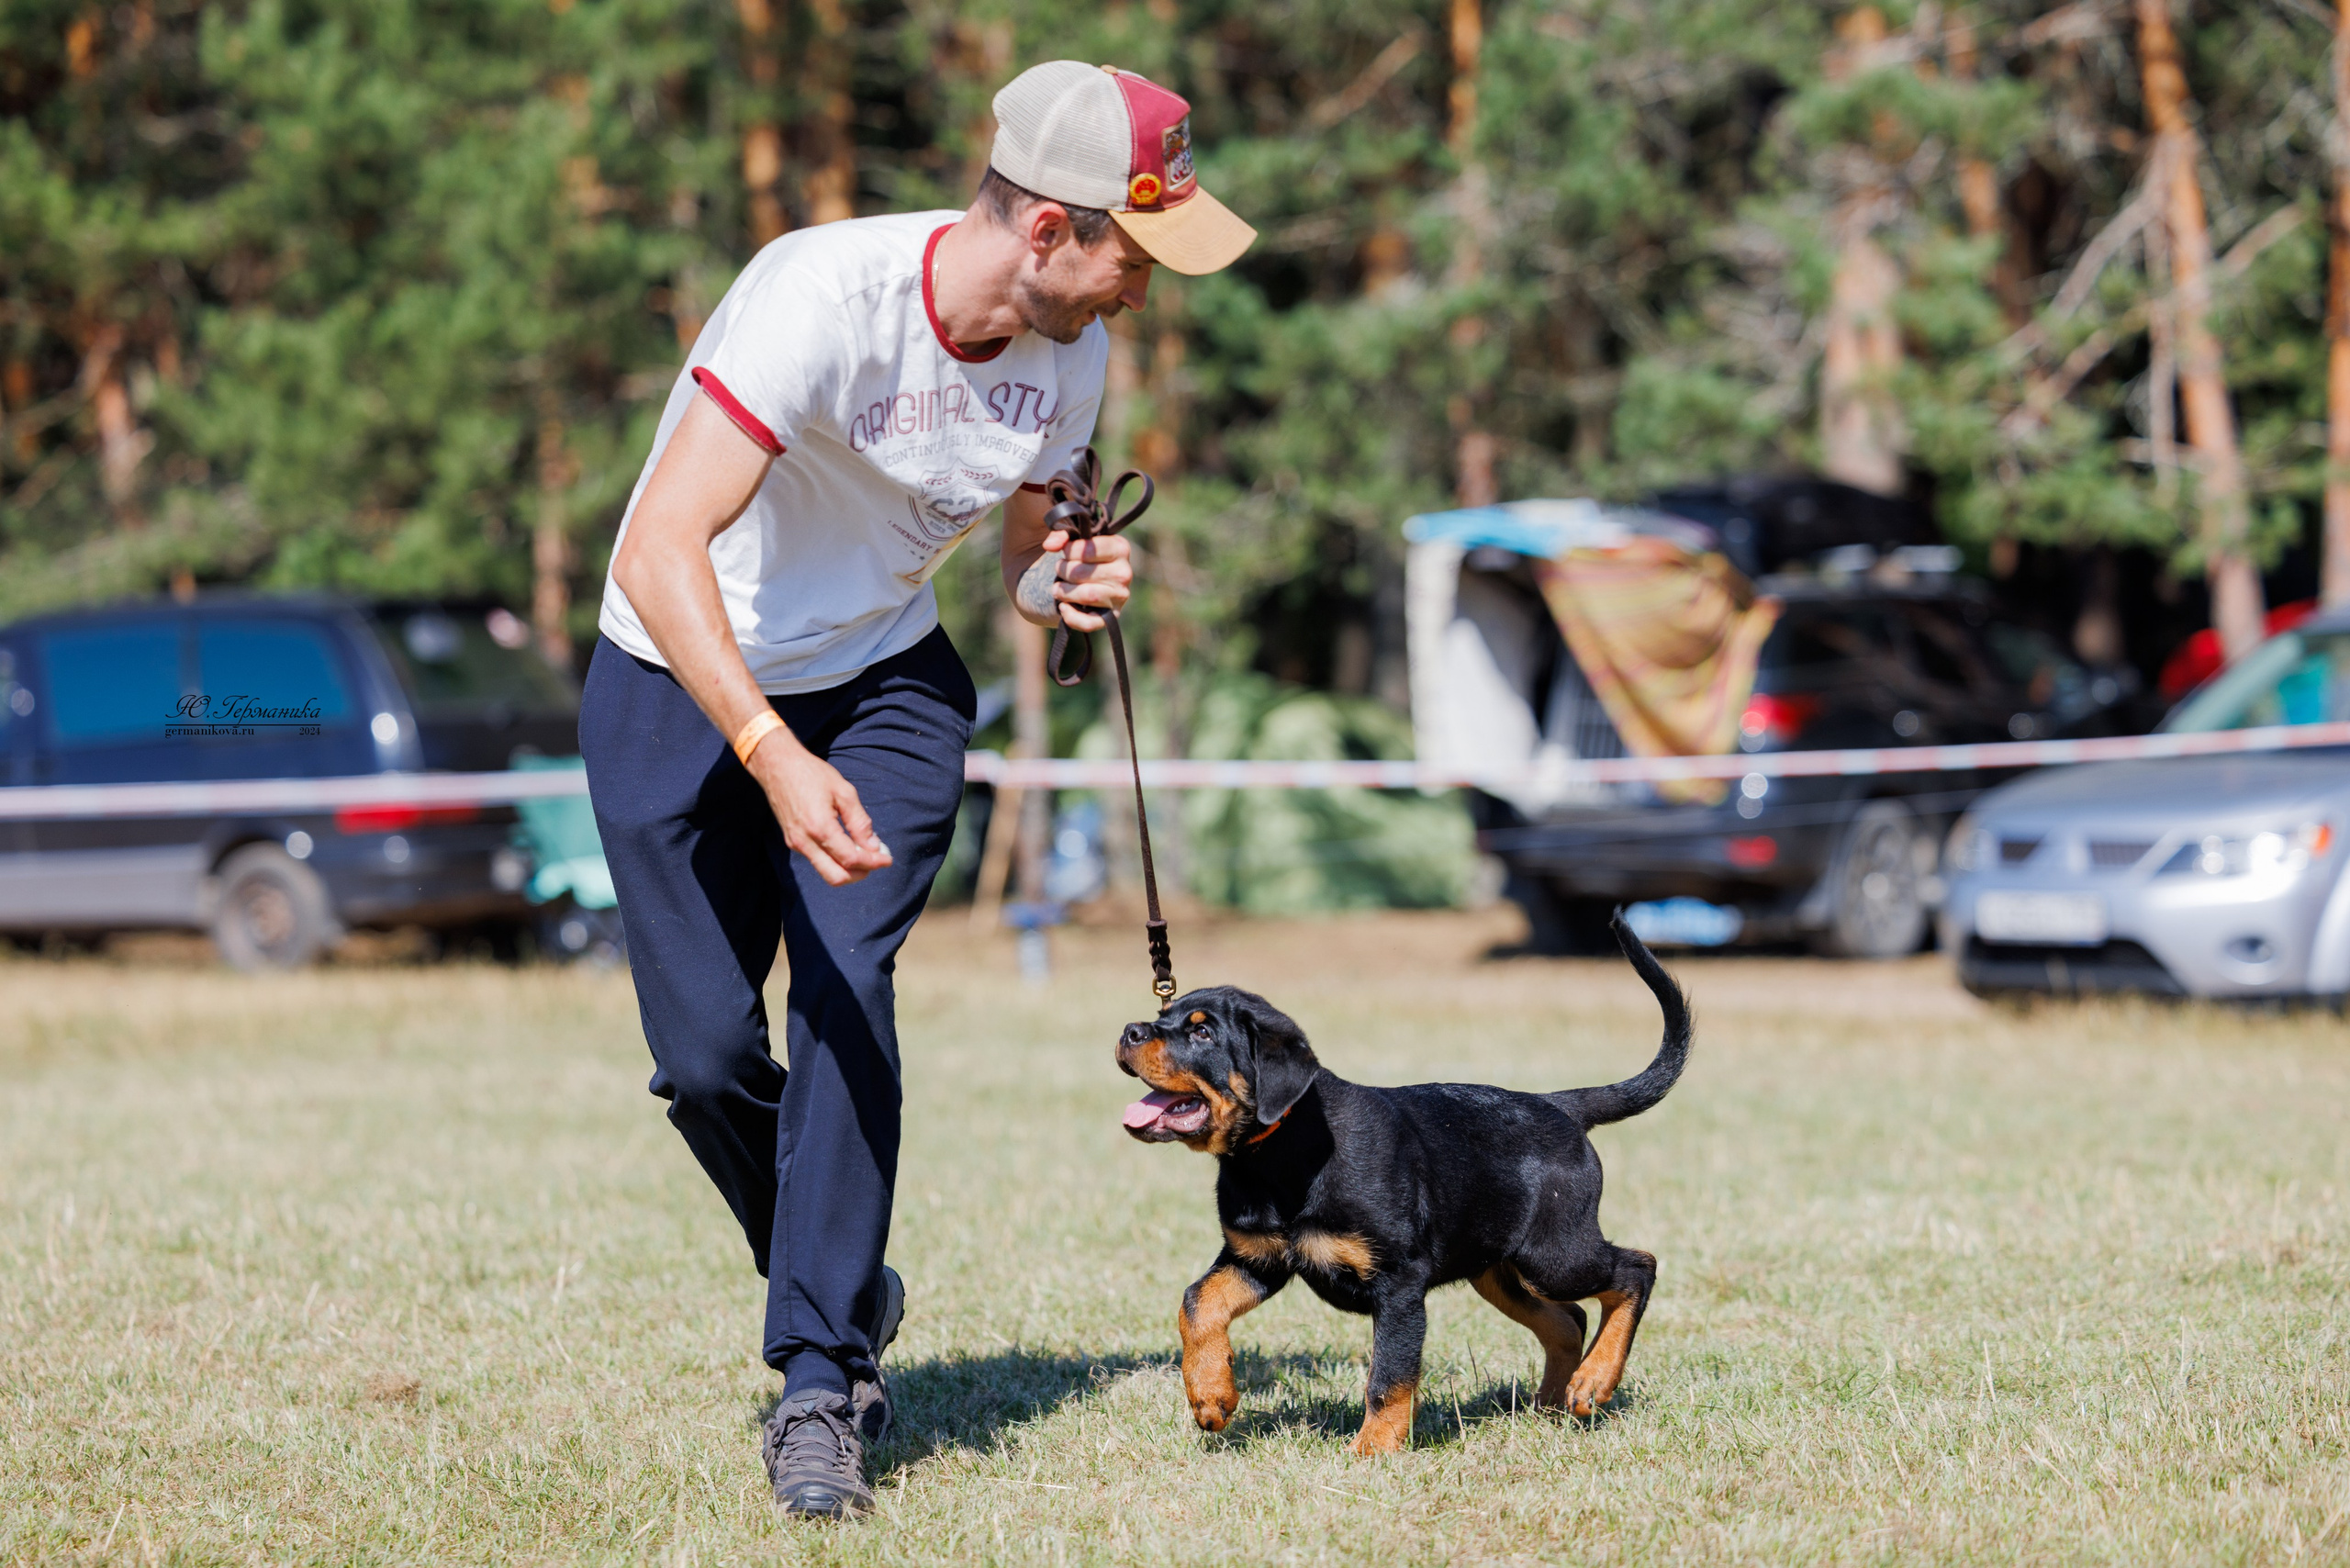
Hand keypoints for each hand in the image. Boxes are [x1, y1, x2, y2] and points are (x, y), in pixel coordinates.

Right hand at [748, 736, 891, 885]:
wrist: (777, 765)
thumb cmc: (811, 773)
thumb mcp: (844, 791)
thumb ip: (860, 822)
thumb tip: (874, 846)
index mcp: (819, 827)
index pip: (850, 859)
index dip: (873, 862)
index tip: (888, 859)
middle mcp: (804, 841)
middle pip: (837, 877)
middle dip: (861, 873)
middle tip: (877, 861)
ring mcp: (795, 844)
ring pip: (826, 873)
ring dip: (848, 870)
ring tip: (865, 853)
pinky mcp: (792, 842)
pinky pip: (817, 861)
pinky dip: (835, 861)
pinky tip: (848, 846)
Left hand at [1040, 529, 1133, 632]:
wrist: (1082, 579)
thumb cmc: (1079, 556)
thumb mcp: (1073, 540)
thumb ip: (1060, 535)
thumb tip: (1050, 545)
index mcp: (1120, 548)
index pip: (1090, 549)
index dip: (1070, 550)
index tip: (1065, 552)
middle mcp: (1124, 573)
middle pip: (1083, 573)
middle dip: (1063, 570)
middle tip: (1060, 569)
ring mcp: (1119, 597)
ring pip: (1087, 595)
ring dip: (1064, 591)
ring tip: (1058, 588)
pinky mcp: (1110, 617)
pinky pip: (1090, 623)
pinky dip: (1071, 617)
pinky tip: (1063, 607)